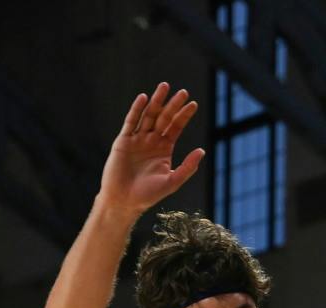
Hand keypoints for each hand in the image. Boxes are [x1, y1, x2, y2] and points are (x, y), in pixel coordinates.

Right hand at [98, 83, 204, 216]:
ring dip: (156, 101)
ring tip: (164, 87)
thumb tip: (202, 150)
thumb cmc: (148, 195)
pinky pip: (131, 122)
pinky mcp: (123, 141)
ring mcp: (137, 139)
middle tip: (183, 92)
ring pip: (148, 115)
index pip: (175, 127)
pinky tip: (144, 98)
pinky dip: (137, 109)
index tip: (194, 104)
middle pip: (164, 118)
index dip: (184, 115)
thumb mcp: (172, 181)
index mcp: (164, 149)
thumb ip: (188, 167)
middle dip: (173, 105)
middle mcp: (151, 141)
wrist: (124, 201)